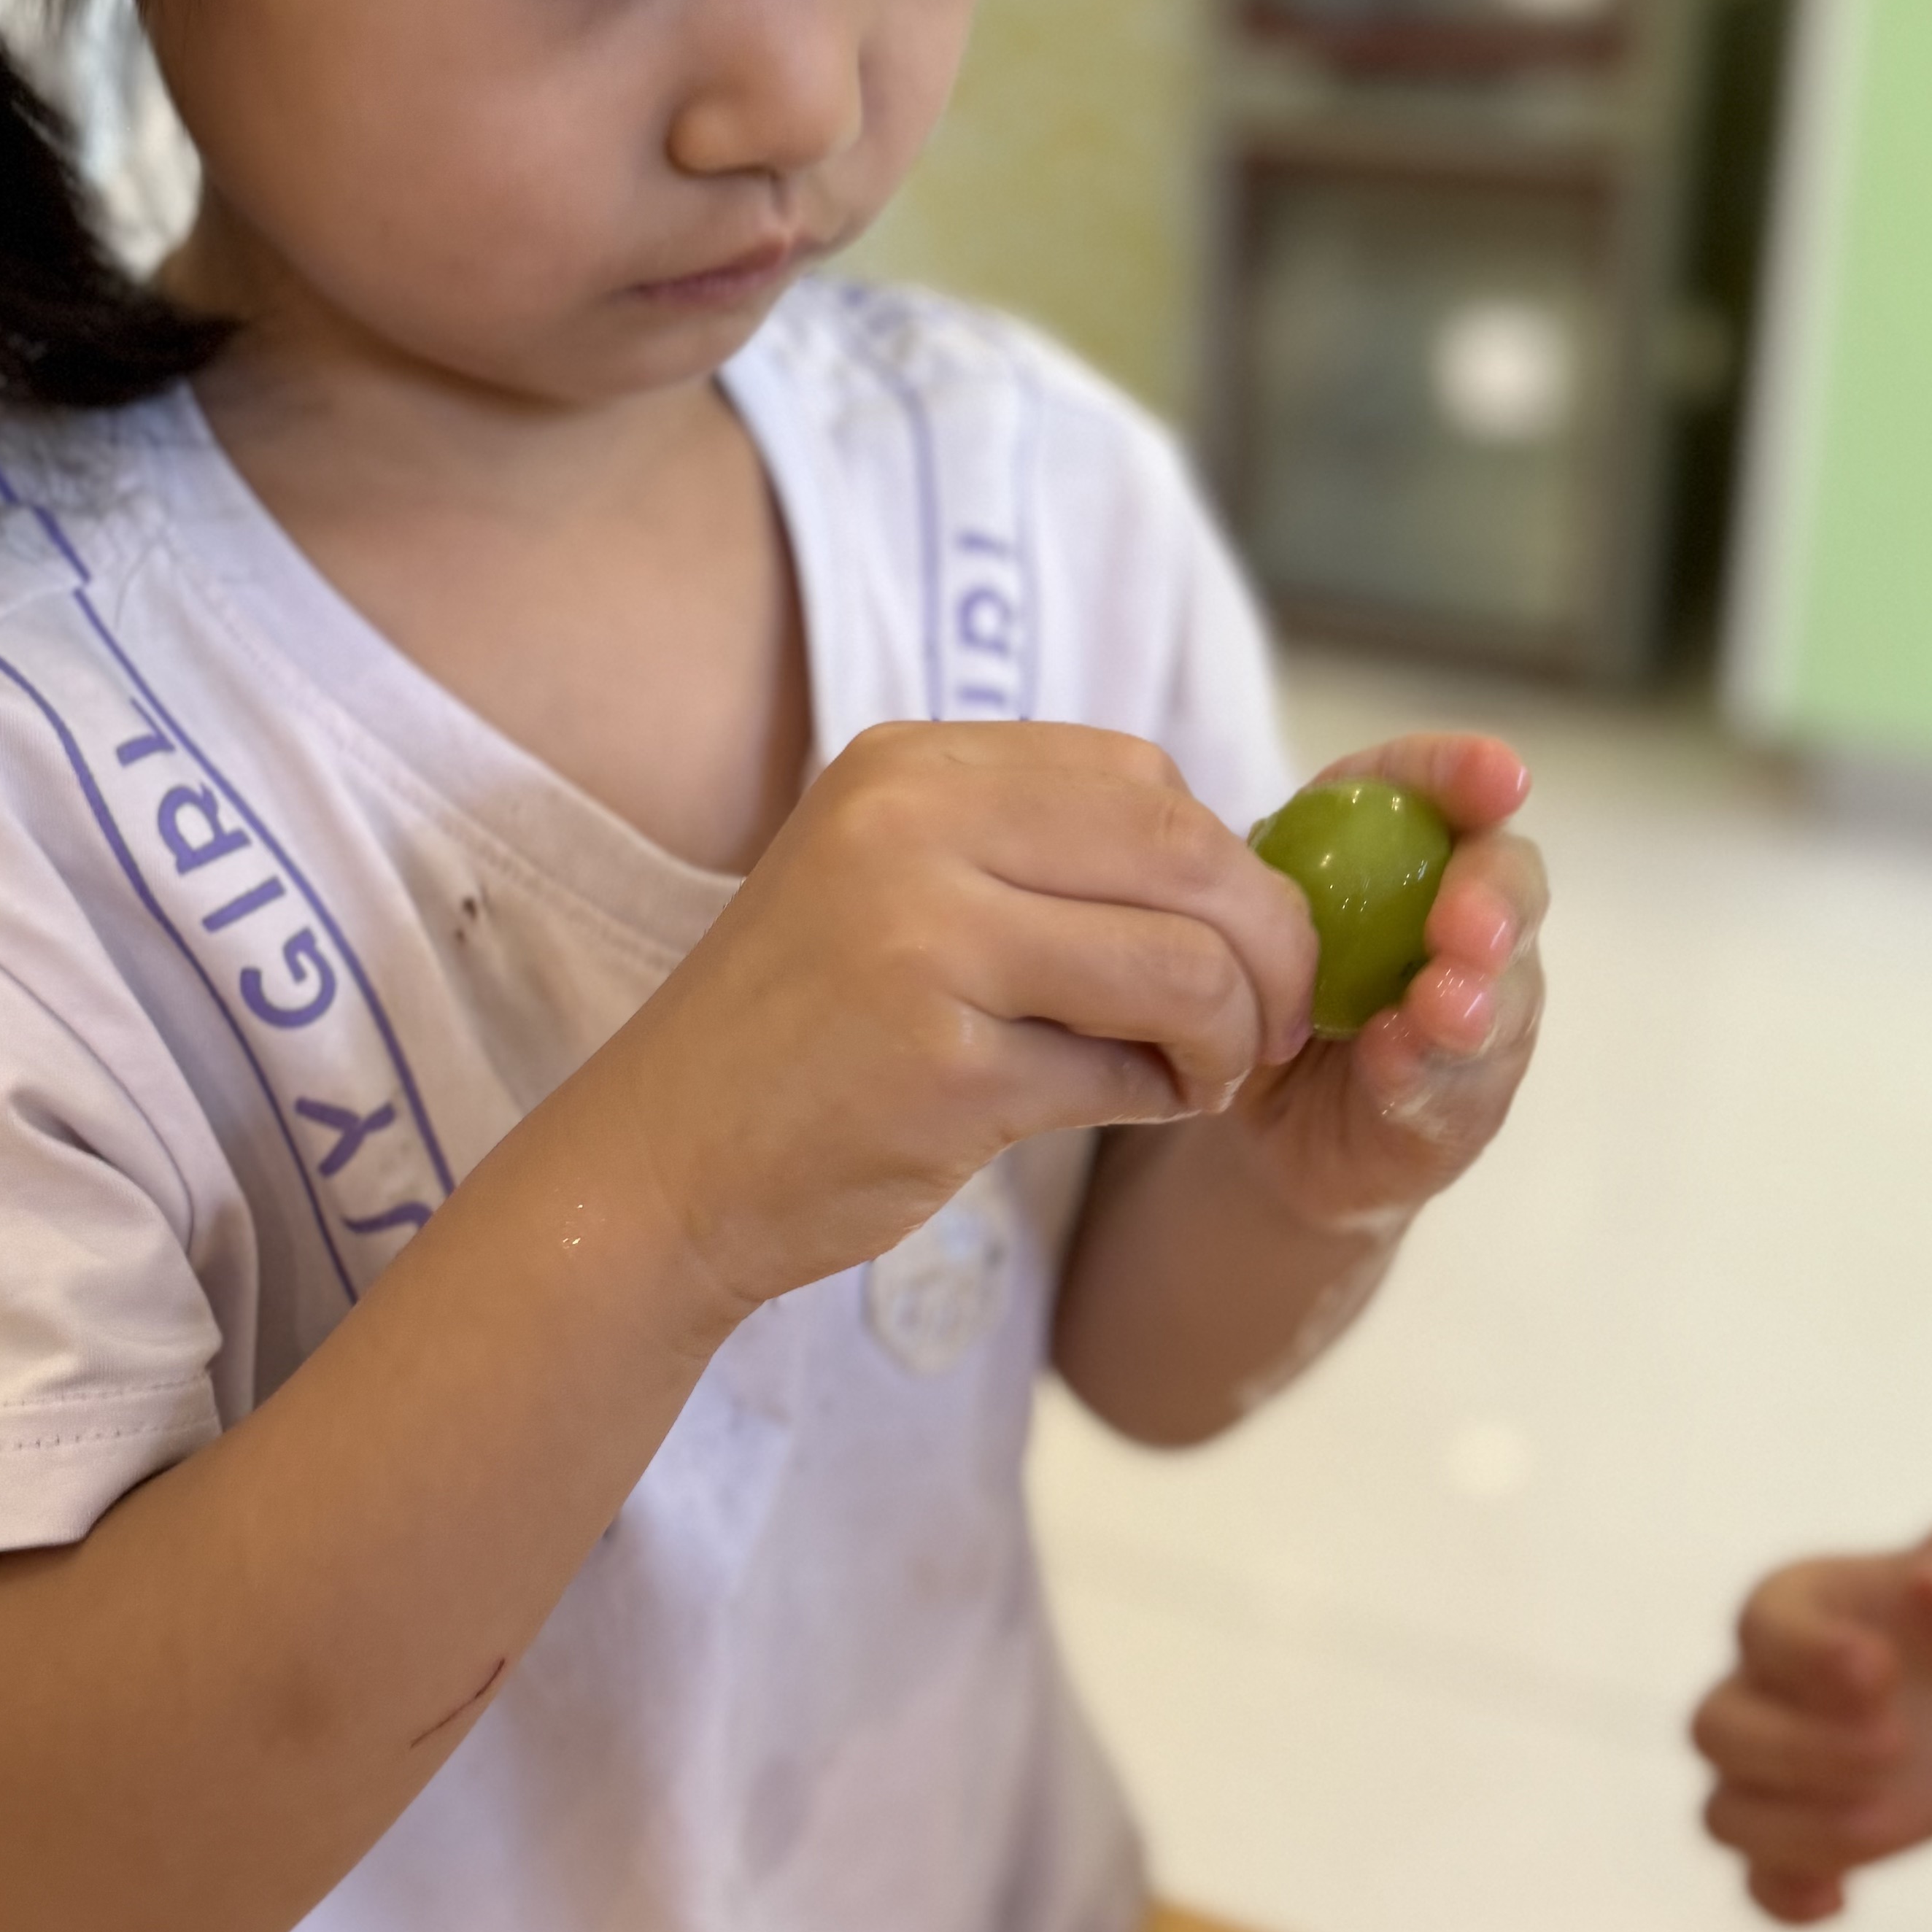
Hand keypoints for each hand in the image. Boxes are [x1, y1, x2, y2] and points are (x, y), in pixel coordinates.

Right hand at [606, 720, 1316, 1323]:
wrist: (658, 1164)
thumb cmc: (805, 1035)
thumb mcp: (897, 884)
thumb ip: (1039, 852)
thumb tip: (1240, 875)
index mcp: (908, 767)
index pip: (1140, 774)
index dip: (1224, 861)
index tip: (1235, 938)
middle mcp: (910, 828)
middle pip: (1187, 853)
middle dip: (1269, 947)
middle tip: (1273, 1023)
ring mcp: (921, 942)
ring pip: (1185, 964)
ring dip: (1232, 1036)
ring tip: (1201, 1075)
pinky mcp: (942, 1066)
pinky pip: (1127, 1069)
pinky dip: (1162, 1096)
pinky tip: (1134, 1105)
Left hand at [1223, 734, 1545, 1233]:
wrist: (1270, 1123)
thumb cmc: (1259, 991)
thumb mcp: (1241, 926)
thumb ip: (1253, 889)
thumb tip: (1237, 860)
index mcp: (1396, 846)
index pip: (1438, 789)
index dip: (1465, 774)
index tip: (1499, 777)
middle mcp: (1458, 913)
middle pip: (1501, 879)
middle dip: (1491, 897)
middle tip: (1464, 925)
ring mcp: (1482, 1008)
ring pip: (1505, 987)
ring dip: (1475, 992)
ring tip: (1440, 1004)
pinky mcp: (1470, 1098)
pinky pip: (1460, 1083)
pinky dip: (1426, 1070)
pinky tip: (1395, 1063)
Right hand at [1691, 1529, 1931, 1923]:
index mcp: (1791, 1610)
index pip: (1761, 1630)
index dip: (1808, 1656)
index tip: (1884, 1672)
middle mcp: (1760, 1690)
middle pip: (1718, 1729)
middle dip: (1801, 1750)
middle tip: (1899, 1748)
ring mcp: (1774, 1774)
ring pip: (1725, 1815)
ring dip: (1798, 1829)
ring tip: (1887, 1820)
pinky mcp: (1804, 1842)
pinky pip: (1757, 1884)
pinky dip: (1784, 1899)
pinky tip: (1840, 1899)